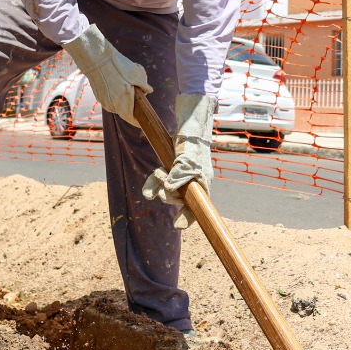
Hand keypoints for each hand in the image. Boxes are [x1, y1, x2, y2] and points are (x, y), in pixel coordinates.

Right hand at [63, 24, 149, 125]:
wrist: (96, 57)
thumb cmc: (119, 66)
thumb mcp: (137, 74)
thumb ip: (144, 85)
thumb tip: (149, 91)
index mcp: (122, 102)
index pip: (131, 119)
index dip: (138, 121)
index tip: (143, 121)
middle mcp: (111, 105)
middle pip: (124, 111)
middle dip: (132, 105)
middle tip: (138, 94)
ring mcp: (103, 101)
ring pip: (117, 104)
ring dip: (123, 99)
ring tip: (126, 83)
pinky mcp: (98, 95)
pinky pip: (110, 99)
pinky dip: (115, 94)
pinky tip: (117, 81)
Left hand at [142, 94, 213, 230]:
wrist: (189, 123)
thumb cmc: (193, 142)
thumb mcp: (188, 159)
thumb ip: (180, 174)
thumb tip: (170, 189)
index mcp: (202, 183)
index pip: (198, 206)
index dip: (188, 217)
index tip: (177, 226)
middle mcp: (192, 183)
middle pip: (178, 200)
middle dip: (167, 194)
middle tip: (163, 176)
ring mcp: (181, 177)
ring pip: (166, 191)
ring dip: (158, 186)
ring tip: (157, 173)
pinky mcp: (171, 170)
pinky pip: (160, 182)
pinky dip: (153, 184)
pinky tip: (148, 187)